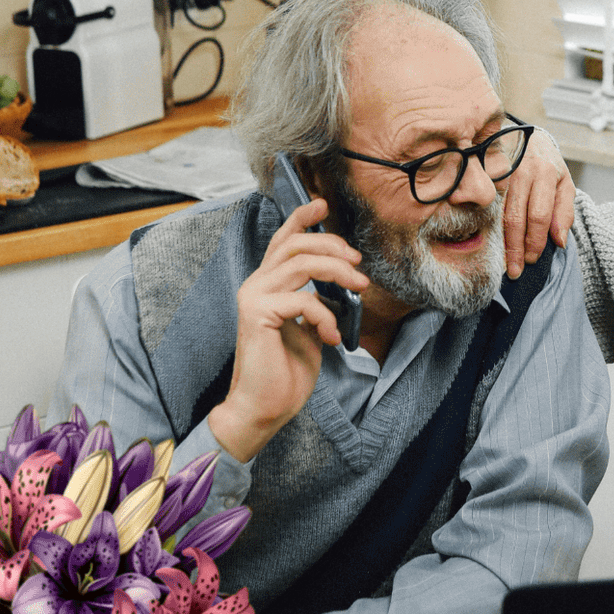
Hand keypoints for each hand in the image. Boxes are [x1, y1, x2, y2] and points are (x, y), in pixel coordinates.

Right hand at [208, 198, 370, 462]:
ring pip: (302, 263)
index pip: (282, 241)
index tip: (323, 204)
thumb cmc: (285, 374)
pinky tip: (332, 337)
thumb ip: (317, 304)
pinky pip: (303, 300)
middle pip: (296, 244)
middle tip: (359, 264)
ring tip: (360, 287)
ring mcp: (253, 297)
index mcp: (267, 285)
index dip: (302, 218)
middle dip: (333, 246)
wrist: (264, 408)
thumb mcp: (310, 331)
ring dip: (338, 272)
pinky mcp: (257, 313)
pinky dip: (326, 316)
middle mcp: (256, 284)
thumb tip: (339, 287)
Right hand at [502, 126, 575, 278]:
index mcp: (544, 173)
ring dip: (501, 242)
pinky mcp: (487, 177)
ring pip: (499, 214)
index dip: (535, 240)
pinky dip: (490, 229)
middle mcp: (521, 172)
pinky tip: (493, 244)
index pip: (539, 215)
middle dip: (516, 248)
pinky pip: (488, 208)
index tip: (532, 259)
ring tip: (504, 264)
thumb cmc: (549, 166)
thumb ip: (564, 212)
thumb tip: (559, 241)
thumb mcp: (565, 184)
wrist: (527, 139)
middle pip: (516, 218)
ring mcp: (501, 173)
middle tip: (516, 270)